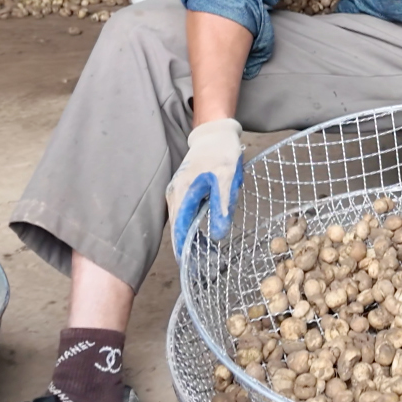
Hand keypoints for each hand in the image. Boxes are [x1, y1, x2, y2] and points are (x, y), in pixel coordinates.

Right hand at [165, 118, 244, 255]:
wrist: (215, 133)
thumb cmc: (221, 155)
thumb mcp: (226, 181)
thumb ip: (221, 207)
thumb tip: (218, 235)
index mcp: (182, 194)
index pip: (180, 230)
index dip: (185, 250)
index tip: (192, 268)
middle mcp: (175, 195)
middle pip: (179, 229)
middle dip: (190, 248)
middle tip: (205, 265)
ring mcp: (177, 193)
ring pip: (182, 223)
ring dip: (192, 239)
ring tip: (208, 256)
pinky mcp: (184, 191)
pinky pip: (186, 215)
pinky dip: (193, 228)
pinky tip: (205, 236)